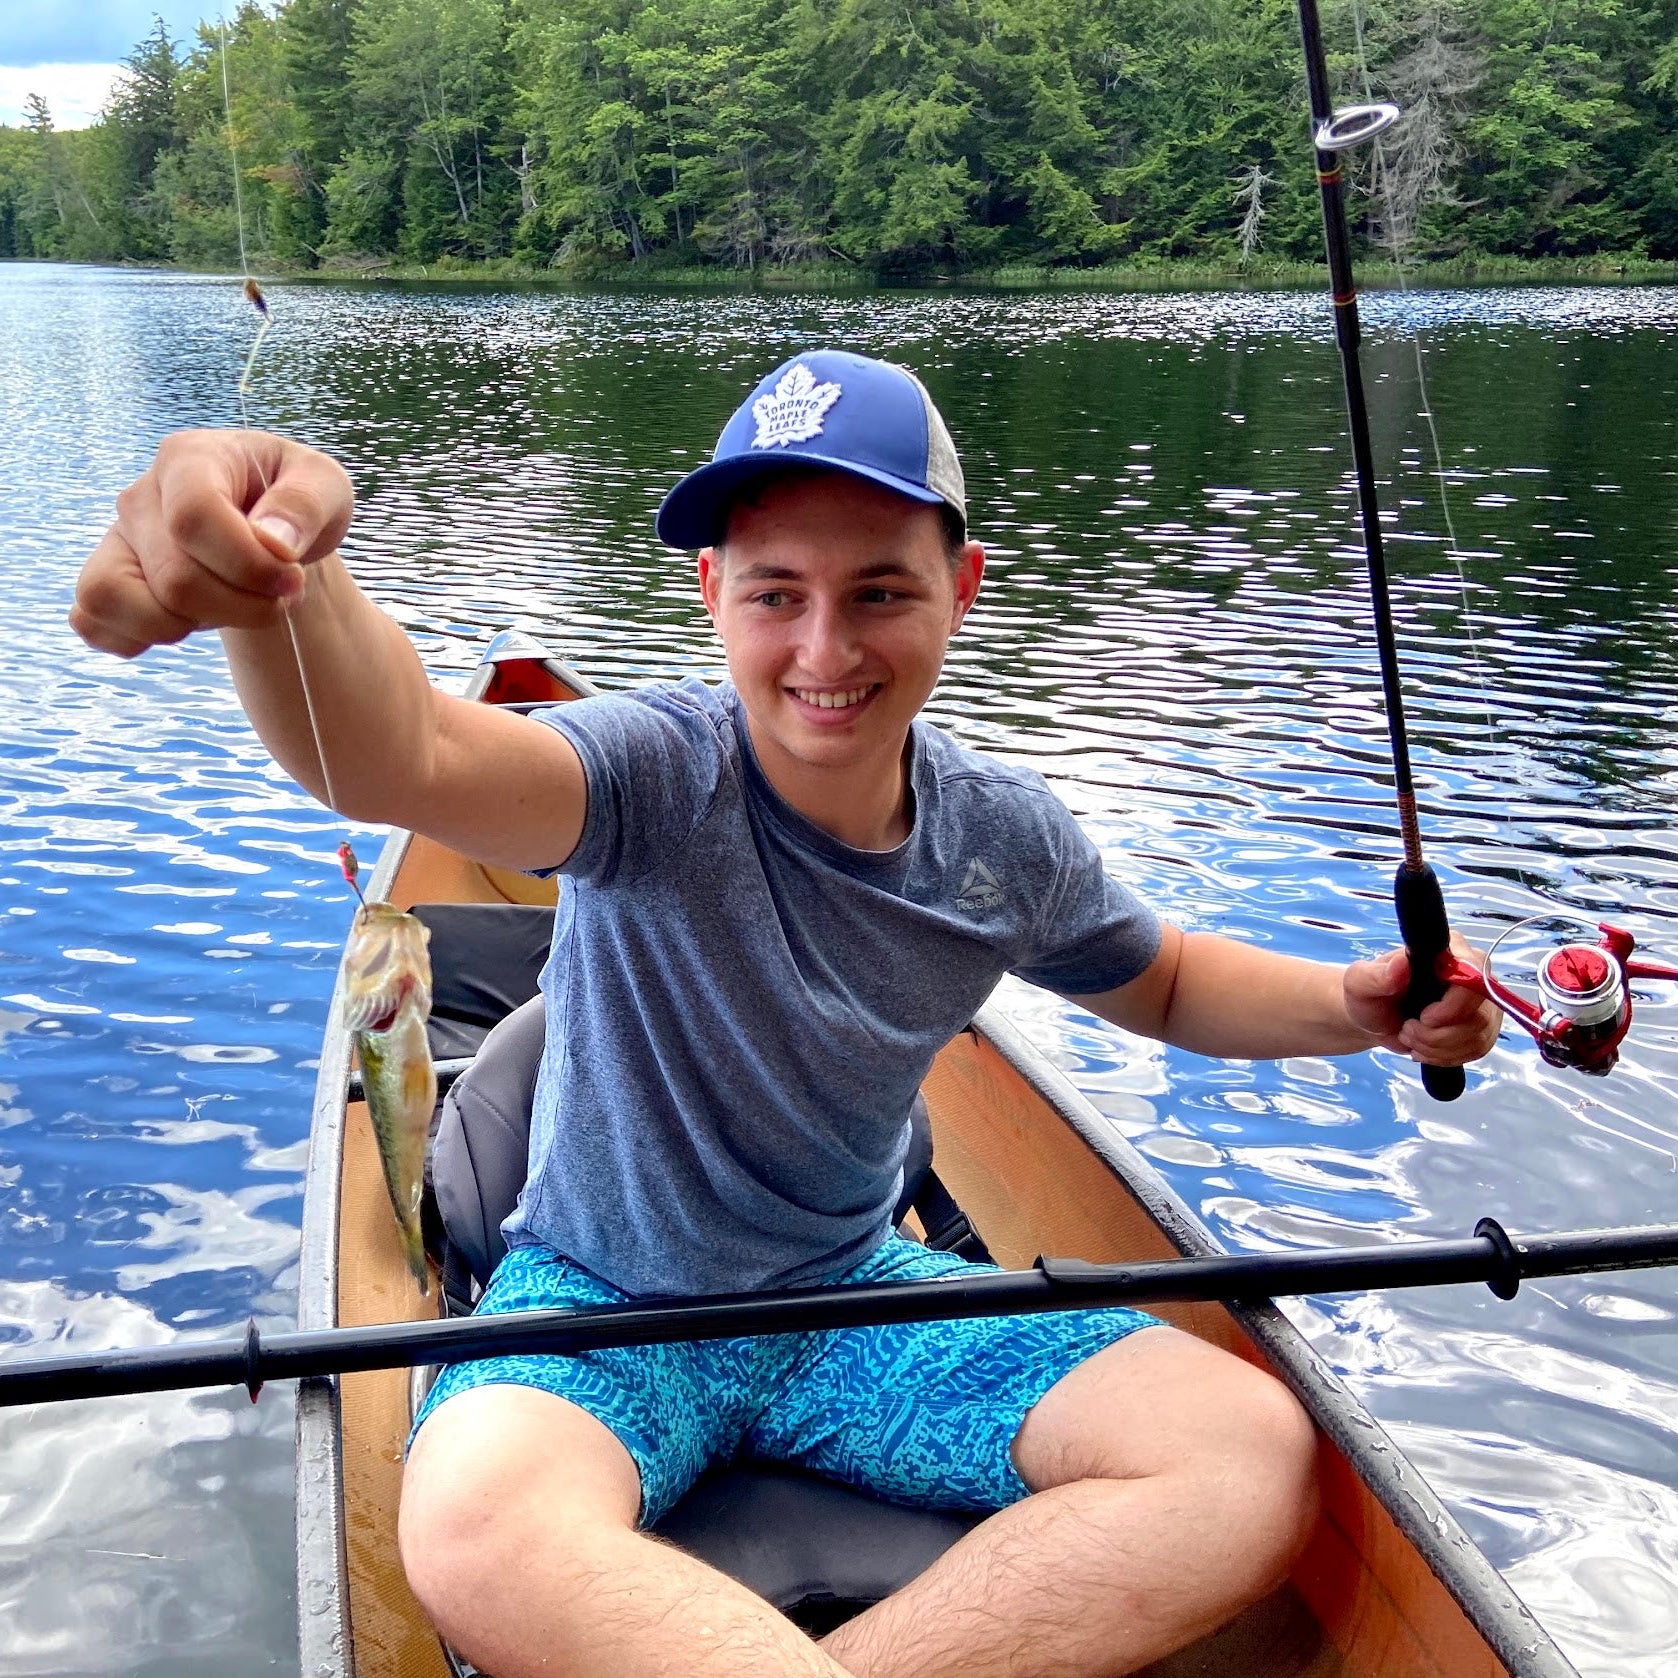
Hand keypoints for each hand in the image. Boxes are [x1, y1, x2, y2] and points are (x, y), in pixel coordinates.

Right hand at [70, 429, 353, 657]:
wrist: (271, 529)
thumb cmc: (295, 502)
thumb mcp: (326, 486)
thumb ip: (306, 505)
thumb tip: (274, 542)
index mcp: (189, 459)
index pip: (194, 517)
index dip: (249, 565)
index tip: (294, 580)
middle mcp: (141, 497)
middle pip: (175, 578)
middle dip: (244, 607)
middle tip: (281, 597)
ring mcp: (117, 540)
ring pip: (118, 600)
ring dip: (189, 625)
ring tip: (229, 607)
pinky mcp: (107, 580)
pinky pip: (92, 621)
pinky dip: (138, 638)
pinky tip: (187, 623)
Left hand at [1344, 942, 1501, 1065]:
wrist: (1373, 1019)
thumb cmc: (1368, 995)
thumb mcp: (1361, 983)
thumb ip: (1377, 975)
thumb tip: (1401, 964)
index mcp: (1447, 951)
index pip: (1473, 976)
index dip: (1452, 1006)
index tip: (1424, 1017)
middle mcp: (1471, 972)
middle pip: (1479, 1014)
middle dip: (1439, 1034)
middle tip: (1408, 1030)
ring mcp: (1480, 1001)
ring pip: (1478, 1036)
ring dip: (1438, 1047)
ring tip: (1411, 1037)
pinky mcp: (1481, 1026)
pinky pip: (1478, 1049)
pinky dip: (1446, 1056)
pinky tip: (1424, 1048)